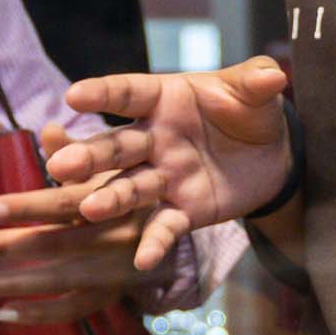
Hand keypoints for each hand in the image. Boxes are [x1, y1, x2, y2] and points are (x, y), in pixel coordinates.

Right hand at [0, 56, 294, 276]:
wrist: (273, 156)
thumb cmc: (252, 113)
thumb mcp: (255, 94)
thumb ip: (257, 84)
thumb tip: (274, 74)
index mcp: (164, 100)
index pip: (128, 93)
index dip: (102, 93)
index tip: (74, 95)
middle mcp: (154, 138)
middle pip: (116, 146)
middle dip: (89, 156)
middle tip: (61, 166)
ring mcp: (163, 176)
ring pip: (129, 187)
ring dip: (109, 198)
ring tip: (89, 209)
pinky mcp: (181, 210)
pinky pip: (163, 226)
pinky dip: (154, 243)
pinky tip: (142, 260)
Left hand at [0, 139, 169, 322]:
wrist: (176, 233)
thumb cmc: (131, 191)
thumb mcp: (111, 169)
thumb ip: (78, 152)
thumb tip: (49, 129)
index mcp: (108, 200)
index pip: (62, 204)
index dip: (26, 207)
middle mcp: (111, 236)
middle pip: (52, 243)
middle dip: (4, 248)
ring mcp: (112, 270)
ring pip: (58, 280)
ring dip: (12, 284)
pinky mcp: (112, 295)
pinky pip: (73, 309)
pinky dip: (39, 315)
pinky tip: (3, 313)